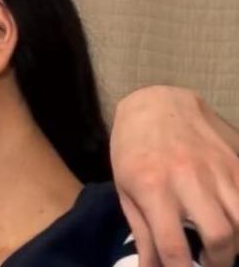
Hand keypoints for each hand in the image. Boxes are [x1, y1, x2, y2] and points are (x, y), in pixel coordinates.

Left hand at [111, 85, 238, 266]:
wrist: (156, 103)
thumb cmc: (133, 148)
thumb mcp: (126, 189)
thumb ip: (142, 232)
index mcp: (153, 187)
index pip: (173, 246)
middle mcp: (189, 179)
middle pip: (220, 238)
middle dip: (218, 263)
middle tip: (208, 264)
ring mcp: (217, 169)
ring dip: (236, 244)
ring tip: (224, 249)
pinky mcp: (237, 160)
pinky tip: (234, 224)